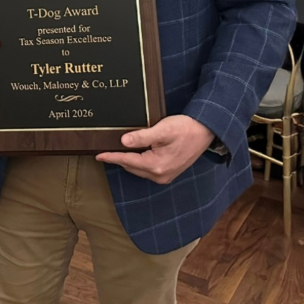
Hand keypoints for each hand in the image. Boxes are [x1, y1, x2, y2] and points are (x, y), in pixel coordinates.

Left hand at [95, 115, 214, 184]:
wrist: (205, 132)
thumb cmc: (185, 128)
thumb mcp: (162, 129)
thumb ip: (142, 136)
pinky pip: (147, 169)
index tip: (98, 155)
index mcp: (157, 165)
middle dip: (117, 159)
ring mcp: (165, 175)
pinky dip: (137, 162)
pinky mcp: (168, 172)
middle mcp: (160, 174)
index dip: (111, 157)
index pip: (127, 161)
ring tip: (114, 152)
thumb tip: (123, 142)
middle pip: (131, 167)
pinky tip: (132, 154)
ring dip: (127, 161)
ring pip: (139, 169)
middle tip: (104, 151)